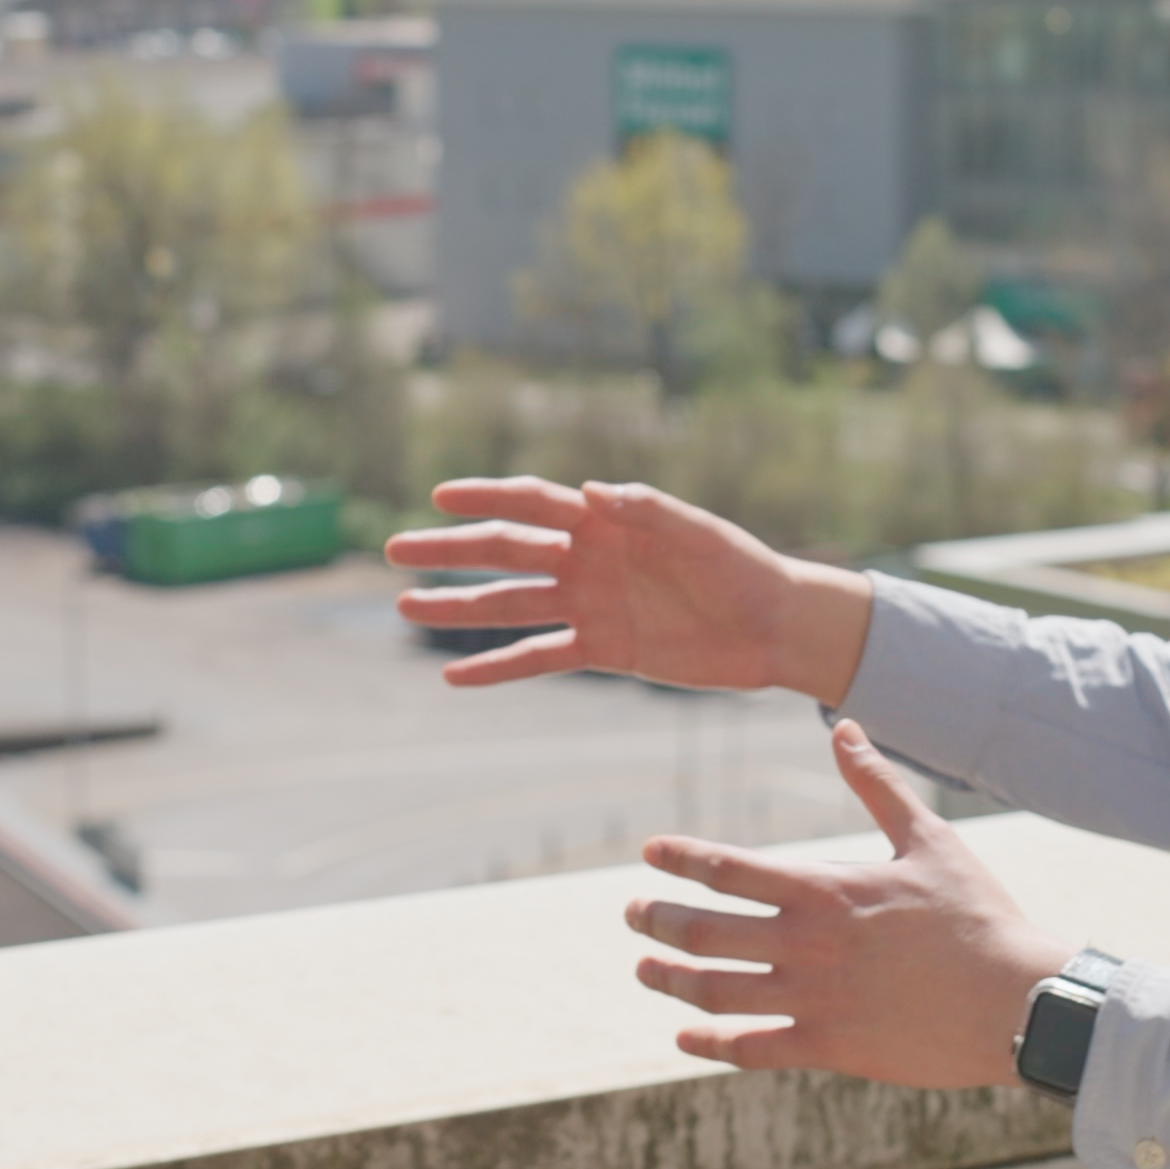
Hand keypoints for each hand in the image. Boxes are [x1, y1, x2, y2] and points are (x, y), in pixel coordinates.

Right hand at [389, 477, 871, 700]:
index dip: (486, 496)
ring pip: (511, 606)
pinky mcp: (604, 650)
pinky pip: (540, 657)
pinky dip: (499, 668)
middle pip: (506, 552)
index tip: (438, 495)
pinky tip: (455, 677)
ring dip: (459, 608)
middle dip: (451, 550)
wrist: (774, 628)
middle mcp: (589, 559)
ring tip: (406, 607)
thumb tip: (594, 491)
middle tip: (395, 551)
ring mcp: (591, 605)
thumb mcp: (698, 534)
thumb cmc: (741, 567)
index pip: (534, 501)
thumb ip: (647, 510)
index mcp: (607, 521)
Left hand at [623, 721, 1074, 1086]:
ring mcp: (813, 999)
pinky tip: (685, 1036)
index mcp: (824, 889)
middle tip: (632, 913)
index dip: (680, 859)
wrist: (1016, 1000)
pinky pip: (751, 1048)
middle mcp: (806, 944)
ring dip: (669, 979)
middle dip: (657, 919)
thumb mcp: (929, 838)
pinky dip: (710, 1043)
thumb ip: (877, 784)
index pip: (727, 868)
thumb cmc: (977, 914)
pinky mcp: (828, 1047)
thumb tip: (846, 726)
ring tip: (644, 971)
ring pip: (715, 990)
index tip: (649, 854)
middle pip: (704, 931)